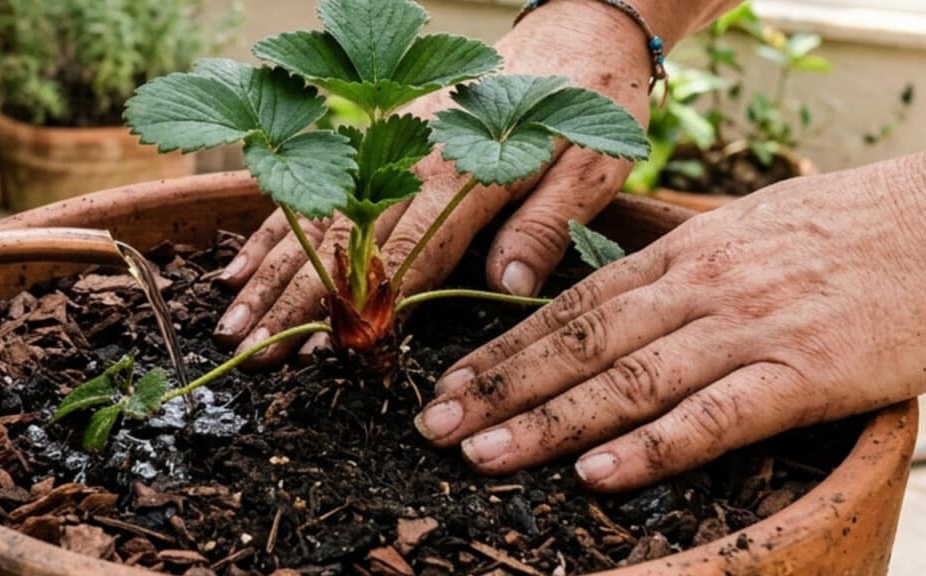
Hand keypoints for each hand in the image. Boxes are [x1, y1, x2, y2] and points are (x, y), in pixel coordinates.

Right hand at [212, 0, 658, 360]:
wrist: (577, 27)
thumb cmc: (589, 101)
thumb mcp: (590, 166)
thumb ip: (546, 225)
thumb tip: (505, 286)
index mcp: (461, 176)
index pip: (400, 257)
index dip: (357, 307)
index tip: (315, 349)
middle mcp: (409, 161)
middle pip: (339, 243)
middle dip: (290, 299)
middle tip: (246, 348)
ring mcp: (385, 145)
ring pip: (314, 218)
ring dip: (268, 271)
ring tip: (229, 318)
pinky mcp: (377, 138)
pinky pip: (316, 189)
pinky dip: (274, 228)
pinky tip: (242, 262)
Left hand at [414, 152, 925, 491]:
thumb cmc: (838, 229)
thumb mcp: (738, 228)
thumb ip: (671, 264)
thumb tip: (610, 296)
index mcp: (680, 255)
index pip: (571, 306)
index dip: (505, 348)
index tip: (453, 382)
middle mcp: (698, 290)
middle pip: (580, 343)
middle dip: (502, 388)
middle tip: (437, 425)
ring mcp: (747, 331)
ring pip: (628, 380)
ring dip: (550, 421)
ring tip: (486, 454)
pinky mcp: (803, 375)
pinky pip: (715, 416)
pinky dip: (653, 448)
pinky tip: (598, 474)